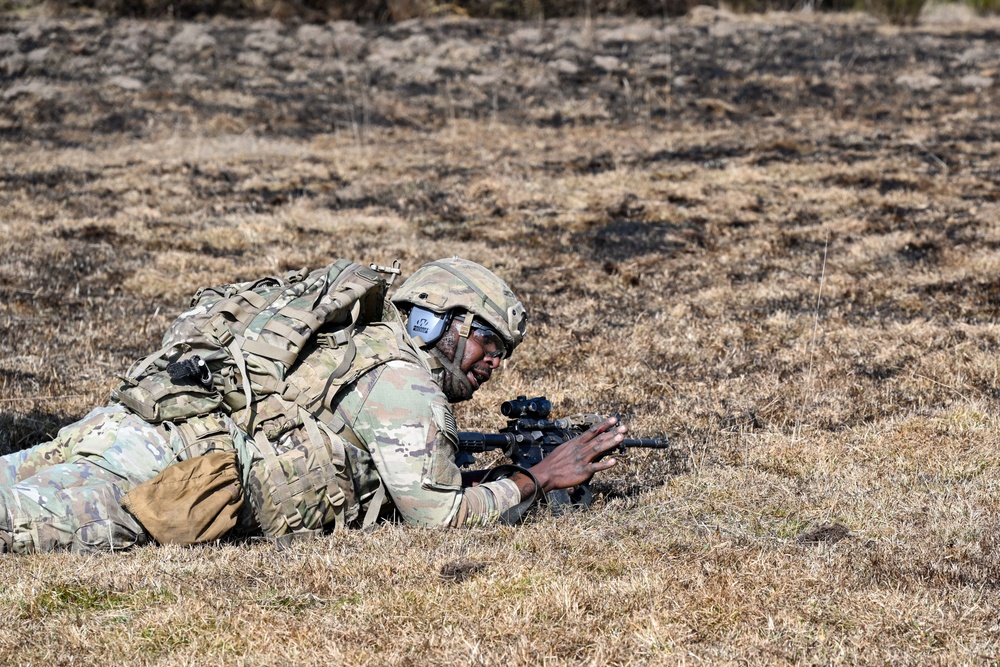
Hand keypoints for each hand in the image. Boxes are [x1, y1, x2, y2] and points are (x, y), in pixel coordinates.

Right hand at [510, 417, 626, 497]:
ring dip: (610, 443)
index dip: (604, 425)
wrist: (546, 474)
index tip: (614, 419)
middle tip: (624, 427)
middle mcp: (581, 449)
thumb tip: (585, 442)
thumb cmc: (554, 463)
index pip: (593, 431)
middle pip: (598, 438)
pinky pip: (595, 467)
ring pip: (598, 449)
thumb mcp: (565, 449)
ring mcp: (582, 459)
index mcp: (576, 443)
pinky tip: (614, 461)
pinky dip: (605, 464)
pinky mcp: (583, 471)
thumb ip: (576, 446)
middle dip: (612, 432)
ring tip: (621, 437)